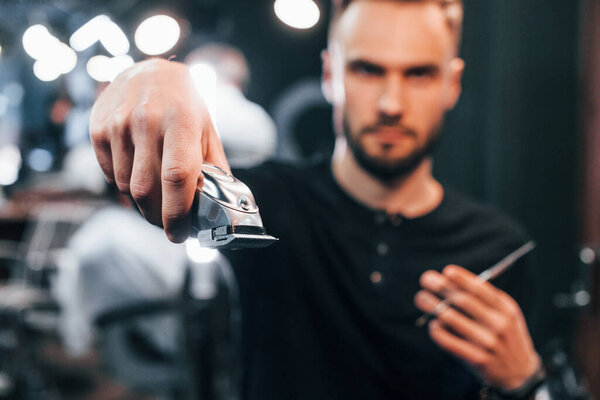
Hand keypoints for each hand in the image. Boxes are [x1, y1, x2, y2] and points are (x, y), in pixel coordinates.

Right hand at [90, 58, 228, 242]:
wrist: (149, 73)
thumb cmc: (185, 106)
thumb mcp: (207, 131)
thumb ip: (214, 170)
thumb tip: (219, 211)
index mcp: (181, 121)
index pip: (176, 177)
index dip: (177, 213)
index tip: (180, 234)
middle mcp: (147, 120)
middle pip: (147, 189)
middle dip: (159, 216)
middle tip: (169, 223)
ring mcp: (118, 124)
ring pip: (127, 187)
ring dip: (143, 200)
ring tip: (157, 191)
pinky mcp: (98, 129)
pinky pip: (111, 175)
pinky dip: (125, 184)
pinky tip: (138, 170)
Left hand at [414, 265, 540, 390]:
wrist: (520, 373)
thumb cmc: (505, 335)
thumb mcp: (506, 314)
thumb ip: (485, 299)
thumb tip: (451, 281)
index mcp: (505, 309)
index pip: (482, 289)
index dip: (463, 278)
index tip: (447, 271)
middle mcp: (499, 324)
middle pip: (464, 301)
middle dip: (441, 287)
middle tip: (425, 279)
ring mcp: (488, 343)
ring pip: (453, 319)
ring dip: (433, 306)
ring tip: (421, 298)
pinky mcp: (478, 360)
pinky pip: (451, 343)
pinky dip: (438, 332)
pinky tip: (432, 325)